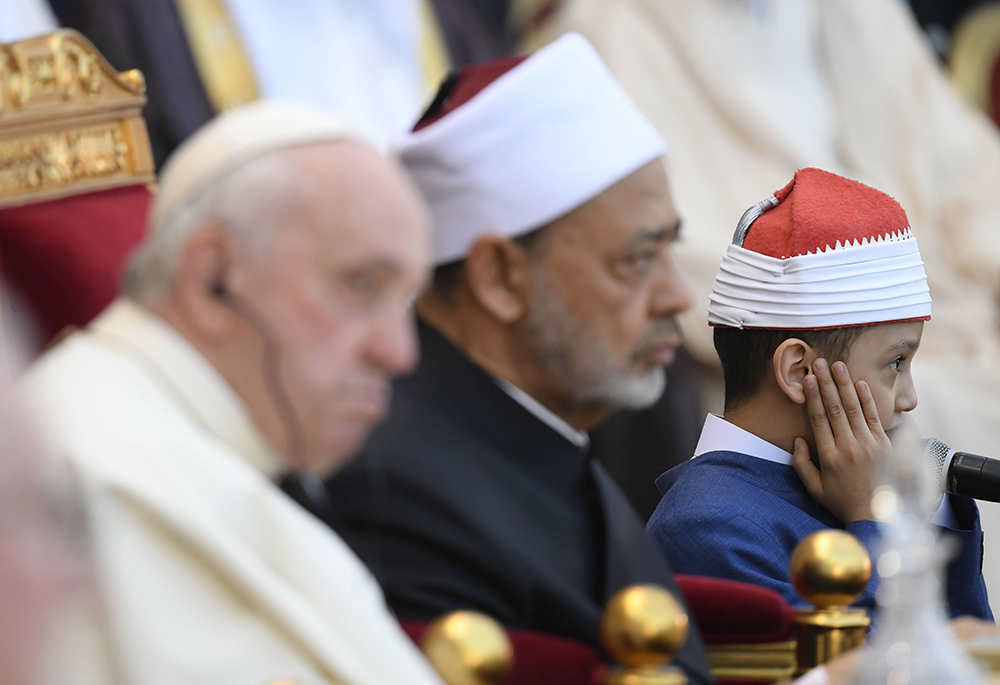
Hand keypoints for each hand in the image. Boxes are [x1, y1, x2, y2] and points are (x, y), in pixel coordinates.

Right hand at [792, 358, 891, 523]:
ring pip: (853, 408)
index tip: (808, 379)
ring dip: (845, 384)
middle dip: (827, 382)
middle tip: (820, 362)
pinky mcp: (884, 445)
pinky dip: (867, 399)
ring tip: (838, 366)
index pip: (819, 418)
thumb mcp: (814, 488)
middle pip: (835, 408)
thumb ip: (802, 464)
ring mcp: (868, 444)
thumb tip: (798, 439)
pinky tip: (859, 384)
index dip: (813, 396)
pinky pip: (874, 417)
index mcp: (829, 456)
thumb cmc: (842, 501)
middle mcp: (848, 447)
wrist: (877, 516)